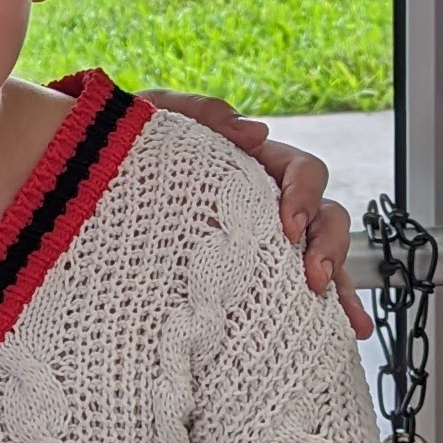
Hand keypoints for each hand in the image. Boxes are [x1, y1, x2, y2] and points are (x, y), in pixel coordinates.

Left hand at [125, 89, 374, 340]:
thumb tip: (255, 131)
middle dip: (328, 246)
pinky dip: (330, 308)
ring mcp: (264, 241)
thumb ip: (200, 111)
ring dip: (338, 280)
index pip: (303, 172)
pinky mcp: (252, 274)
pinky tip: (348, 330)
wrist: (95, 181)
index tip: (289, 226)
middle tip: (312, 278)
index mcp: (255, 164)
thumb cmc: (132, 145)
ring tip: (341, 315)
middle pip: (325, 215)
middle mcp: (269, 202)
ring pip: (322, 253)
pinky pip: (299, 290)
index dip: (305, 195)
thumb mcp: (157, 116)